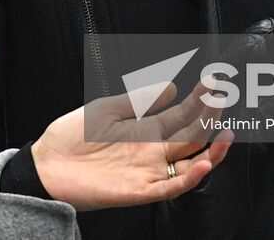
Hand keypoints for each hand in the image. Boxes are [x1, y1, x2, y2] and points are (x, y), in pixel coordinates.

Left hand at [31, 79, 233, 211]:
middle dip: (209, 118)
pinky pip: (171, 186)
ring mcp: (149, 170)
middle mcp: (152, 150)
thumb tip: (171, 86)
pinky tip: (204, 163)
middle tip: (223, 100)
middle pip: (191, 136)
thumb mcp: (107, 108)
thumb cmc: (71, 136)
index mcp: (146, 128)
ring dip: (211, 150)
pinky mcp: (140, 190)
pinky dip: (190, 177)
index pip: (182, 114)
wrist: (47, 165)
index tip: (213, 83)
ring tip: (226, 132)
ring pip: (190, 162)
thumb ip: (140, 99)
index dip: (199, 99)